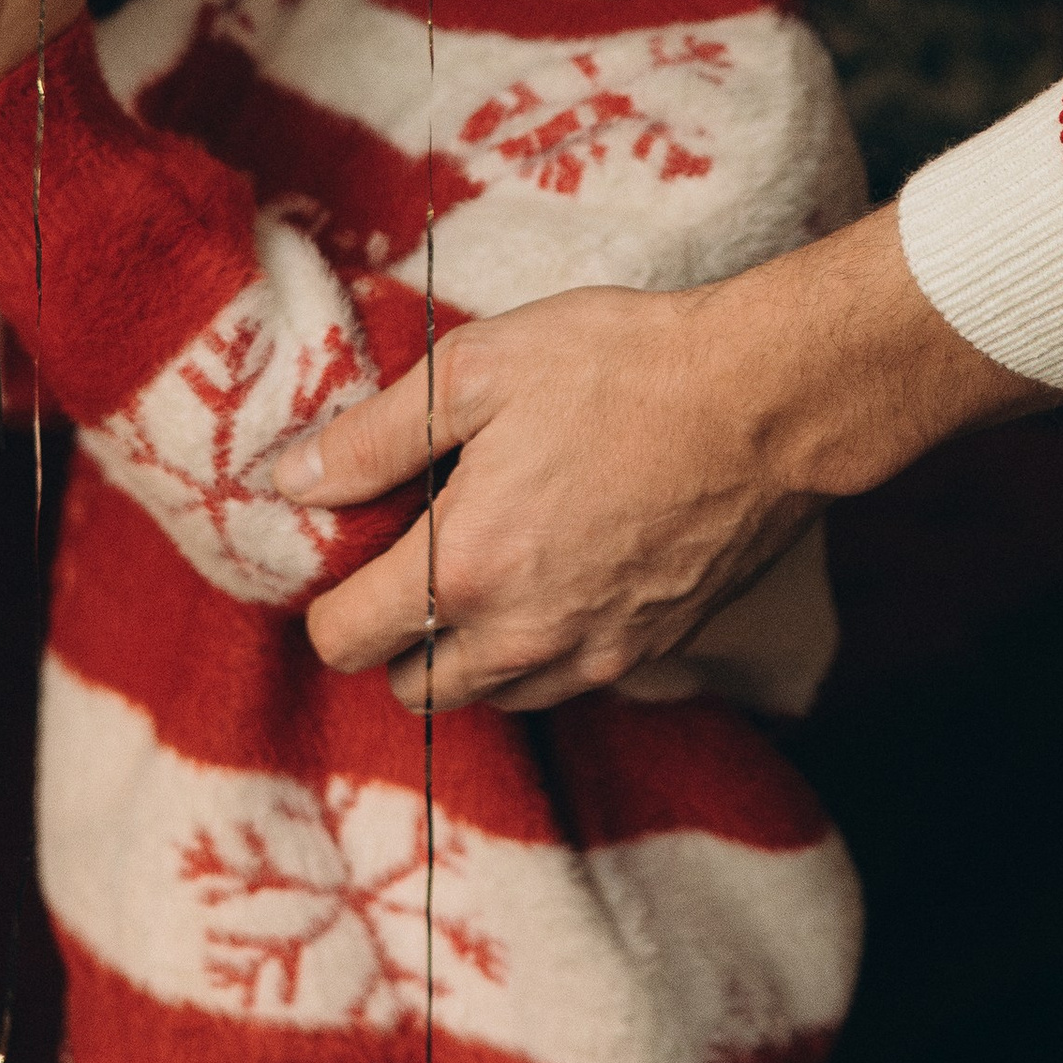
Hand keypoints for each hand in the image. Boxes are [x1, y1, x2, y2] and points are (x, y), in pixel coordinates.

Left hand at [274, 212, 1050, 710]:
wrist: (770, 398)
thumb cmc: (624, 367)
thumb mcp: (480, 367)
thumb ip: (375, 435)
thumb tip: (292, 482)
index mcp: (464, 566)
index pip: (343, 639)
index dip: (328, 595)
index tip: (352, 543)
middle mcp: (522, 637)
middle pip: (411, 689)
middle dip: (396, 633)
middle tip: (419, 548)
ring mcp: (593, 655)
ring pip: (489, 696)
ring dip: (469, 650)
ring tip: (490, 557)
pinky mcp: (651, 654)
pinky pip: (564, 682)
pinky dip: (541, 649)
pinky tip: (559, 569)